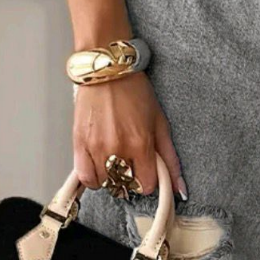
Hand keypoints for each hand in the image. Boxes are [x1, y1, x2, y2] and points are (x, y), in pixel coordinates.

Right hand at [73, 73, 186, 197]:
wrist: (107, 69)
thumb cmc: (134, 92)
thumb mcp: (160, 124)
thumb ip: (170, 159)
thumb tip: (180, 189)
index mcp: (140, 144)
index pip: (145, 185)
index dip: (147, 181)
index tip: (145, 172)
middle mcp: (117, 148)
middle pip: (124, 186)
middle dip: (130, 180)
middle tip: (130, 164)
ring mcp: (96, 147)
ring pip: (105, 184)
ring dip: (111, 179)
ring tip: (114, 162)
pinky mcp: (79, 142)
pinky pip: (85, 176)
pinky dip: (93, 178)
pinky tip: (99, 168)